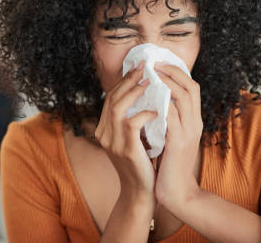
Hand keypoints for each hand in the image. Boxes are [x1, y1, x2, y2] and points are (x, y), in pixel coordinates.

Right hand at [95, 62, 156, 199]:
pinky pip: (132, 124)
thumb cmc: (142, 163)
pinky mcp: (125, 150)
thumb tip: (145, 92)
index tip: (139, 67)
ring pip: (118, 107)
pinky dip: (144, 114)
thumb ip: (132, 119)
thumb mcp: (133, 138)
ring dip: (135, 91)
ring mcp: (112, 142)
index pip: (111, 97)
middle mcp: (103, 133)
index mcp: (104, 129)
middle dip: (129, 80)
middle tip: (145, 67)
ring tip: (150, 82)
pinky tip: (156, 110)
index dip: (124, 81)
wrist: (141, 192)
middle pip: (112, 98)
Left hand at [153, 63, 203, 215]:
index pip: (192, 88)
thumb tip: (151, 100)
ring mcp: (188, 132)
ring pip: (184, 97)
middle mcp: (194, 123)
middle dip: (172, 71)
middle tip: (153, 63)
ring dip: (167, 82)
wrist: (177, 193)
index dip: (177, 73)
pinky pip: (172, 116)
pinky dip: (161, 103)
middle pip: (191, 87)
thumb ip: (166, 119)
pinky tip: (148, 97)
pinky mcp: (178, 143)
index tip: (159, 63)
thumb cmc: (169, 165)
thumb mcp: (170, 137)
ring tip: (150, 74)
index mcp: (193, 121)